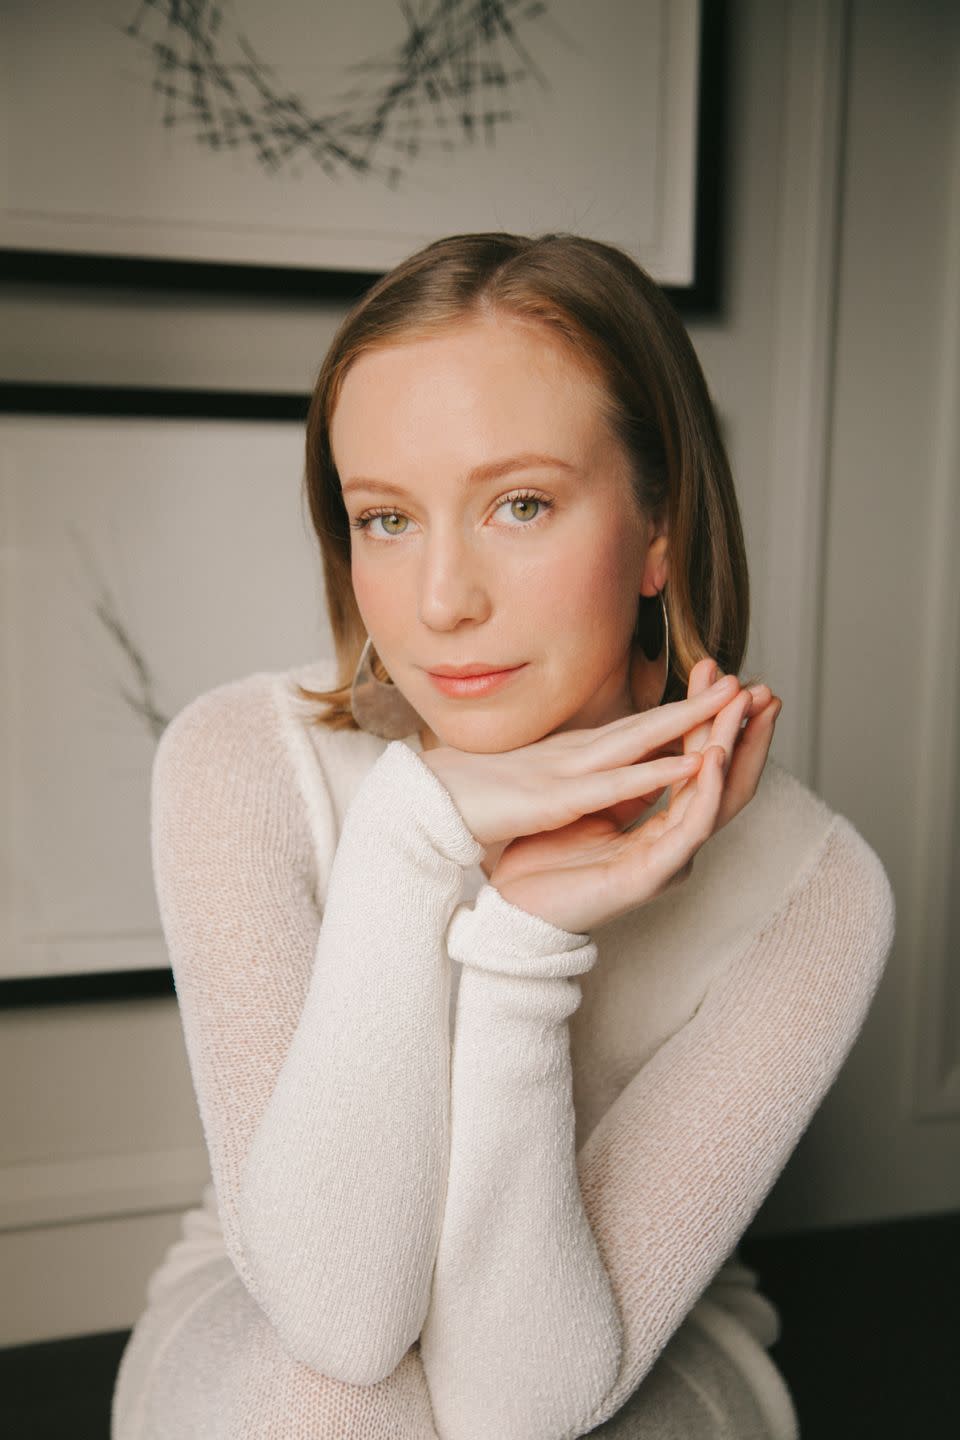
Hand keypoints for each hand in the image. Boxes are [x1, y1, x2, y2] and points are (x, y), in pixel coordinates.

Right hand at [421, 672, 750, 849]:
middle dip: (697, 704)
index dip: (677, 714)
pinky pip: (614, 785)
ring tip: (733, 701)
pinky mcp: (554, 798)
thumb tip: (585, 777)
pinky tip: (690, 763)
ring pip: (639, 742)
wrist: (420, 810)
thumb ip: (559, 776)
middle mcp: (574, 755)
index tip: (716, 699)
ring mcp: (565, 773)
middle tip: (743, 681)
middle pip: (647, 724)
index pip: (634, 730)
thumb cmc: (467, 799)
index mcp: (570, 756)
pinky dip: (655, 773)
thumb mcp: (526, 783)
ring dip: (688, 721)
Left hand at [485, 660, 781, 934]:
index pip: (705, 769)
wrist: (514, 907)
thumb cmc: (548, 857)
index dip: (720, 724)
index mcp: (662, 825)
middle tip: (763, 688)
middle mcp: (673, 842)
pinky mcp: (649, 877)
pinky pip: (686, 829)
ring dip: (731, 750)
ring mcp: (666, 861)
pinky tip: (712, 758)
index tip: (730, 678)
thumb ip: (625, 780)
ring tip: (745, 711)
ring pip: (715, 799)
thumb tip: (641, 736)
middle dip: (745, 732)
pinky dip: (703, 792)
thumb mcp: (592, 804)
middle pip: (724, 782)